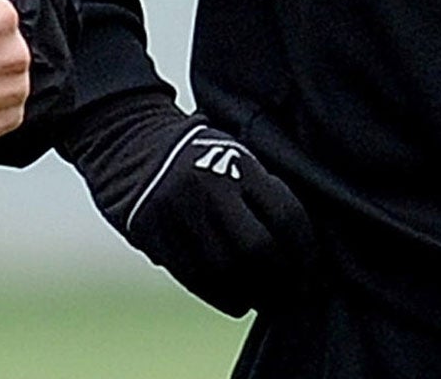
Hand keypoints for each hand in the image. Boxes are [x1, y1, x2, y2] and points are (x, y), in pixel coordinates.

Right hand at [61, 93, 318, 316]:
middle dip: (283, 280)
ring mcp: (178, 211)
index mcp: (237, 161)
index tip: (313, 270)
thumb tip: (300, 248)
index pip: (285, 215)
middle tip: (295, 295)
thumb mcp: (232, 153)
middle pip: (258, 249)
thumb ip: (261, 191)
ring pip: (226, 270)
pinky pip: (194, 277)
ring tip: (269, 303)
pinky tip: (239, 302)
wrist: (127, 137)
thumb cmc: (195, 151)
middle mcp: (208, 185)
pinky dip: (222, 296)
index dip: (305, 251)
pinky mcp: (153, 232)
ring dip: (254, 294)